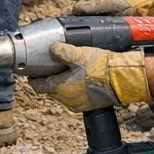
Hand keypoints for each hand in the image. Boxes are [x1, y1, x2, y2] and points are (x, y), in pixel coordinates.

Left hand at [30, 43, 150, 113]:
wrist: (122, 80)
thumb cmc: (101, 68)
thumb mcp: (79, 54)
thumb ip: (62, 52)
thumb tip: (51, 49)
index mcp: (61, 88)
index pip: (39, 86)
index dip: (33, 78)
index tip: (31, 72)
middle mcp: (67, 100)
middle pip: (50, 91)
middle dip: (47, 81)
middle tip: (47, 69)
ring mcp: (79, 104)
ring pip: (62, 95)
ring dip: (60, 85)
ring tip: (63, 72)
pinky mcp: (89, 104)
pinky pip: (74, 97)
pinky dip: (72, 89)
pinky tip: (78, 79)